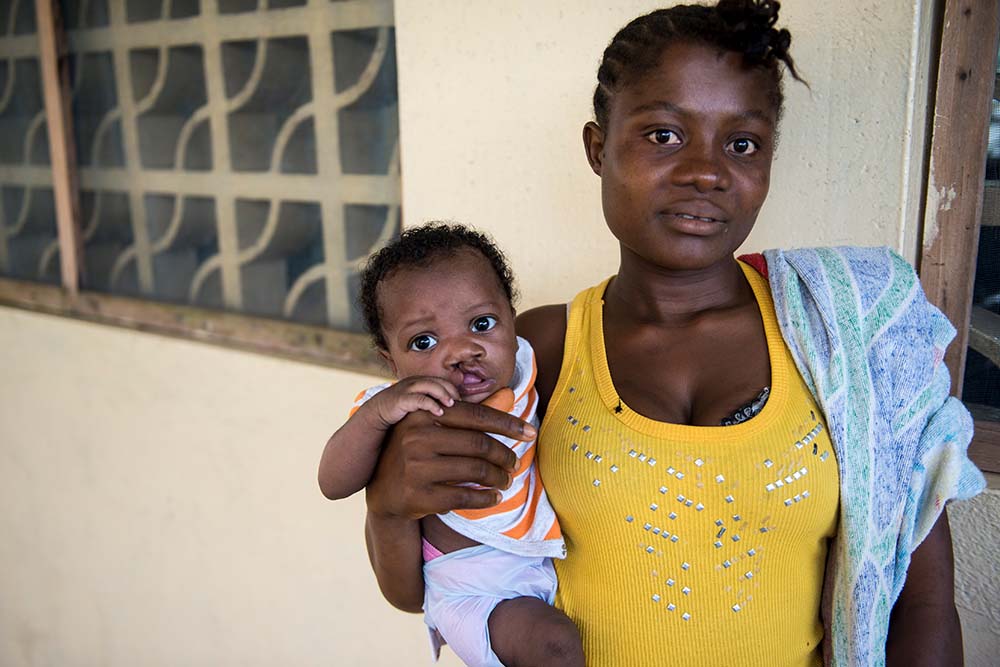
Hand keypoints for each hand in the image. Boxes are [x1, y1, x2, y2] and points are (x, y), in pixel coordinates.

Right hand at [365, 401, 533, 519]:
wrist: (383, 491)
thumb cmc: (417, 452)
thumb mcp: (438, 427)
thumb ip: (473, 412)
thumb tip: (509, 393)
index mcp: (422, 414)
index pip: (475, 415)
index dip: (507, 423)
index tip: (530, 433)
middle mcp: (416, 438)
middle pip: (478, 444)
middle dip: (504, 455)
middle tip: (515, 463)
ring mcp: (416, 468)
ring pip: (475, 470)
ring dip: (499, 477)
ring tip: (506, 480)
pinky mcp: (419, 496)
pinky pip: (465, 496)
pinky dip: (486, 498)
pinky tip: (494, 497)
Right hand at [368, 376, 459, 427]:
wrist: (378, 411)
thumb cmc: (403, 410)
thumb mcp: (421, 405)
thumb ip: (435, 405)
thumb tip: (458, 415)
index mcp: (423, 382)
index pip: (444, 382)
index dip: (456, 390)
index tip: (464, 404)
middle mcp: (417, 382)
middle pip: (439, 381)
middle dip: (452, 391)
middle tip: (461, 404)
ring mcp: (408, 389)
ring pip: (430, 386)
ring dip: (443, 394)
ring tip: (451, 405)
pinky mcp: (401, 399)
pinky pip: (418, 398)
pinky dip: (430, 404)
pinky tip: (438, 413)